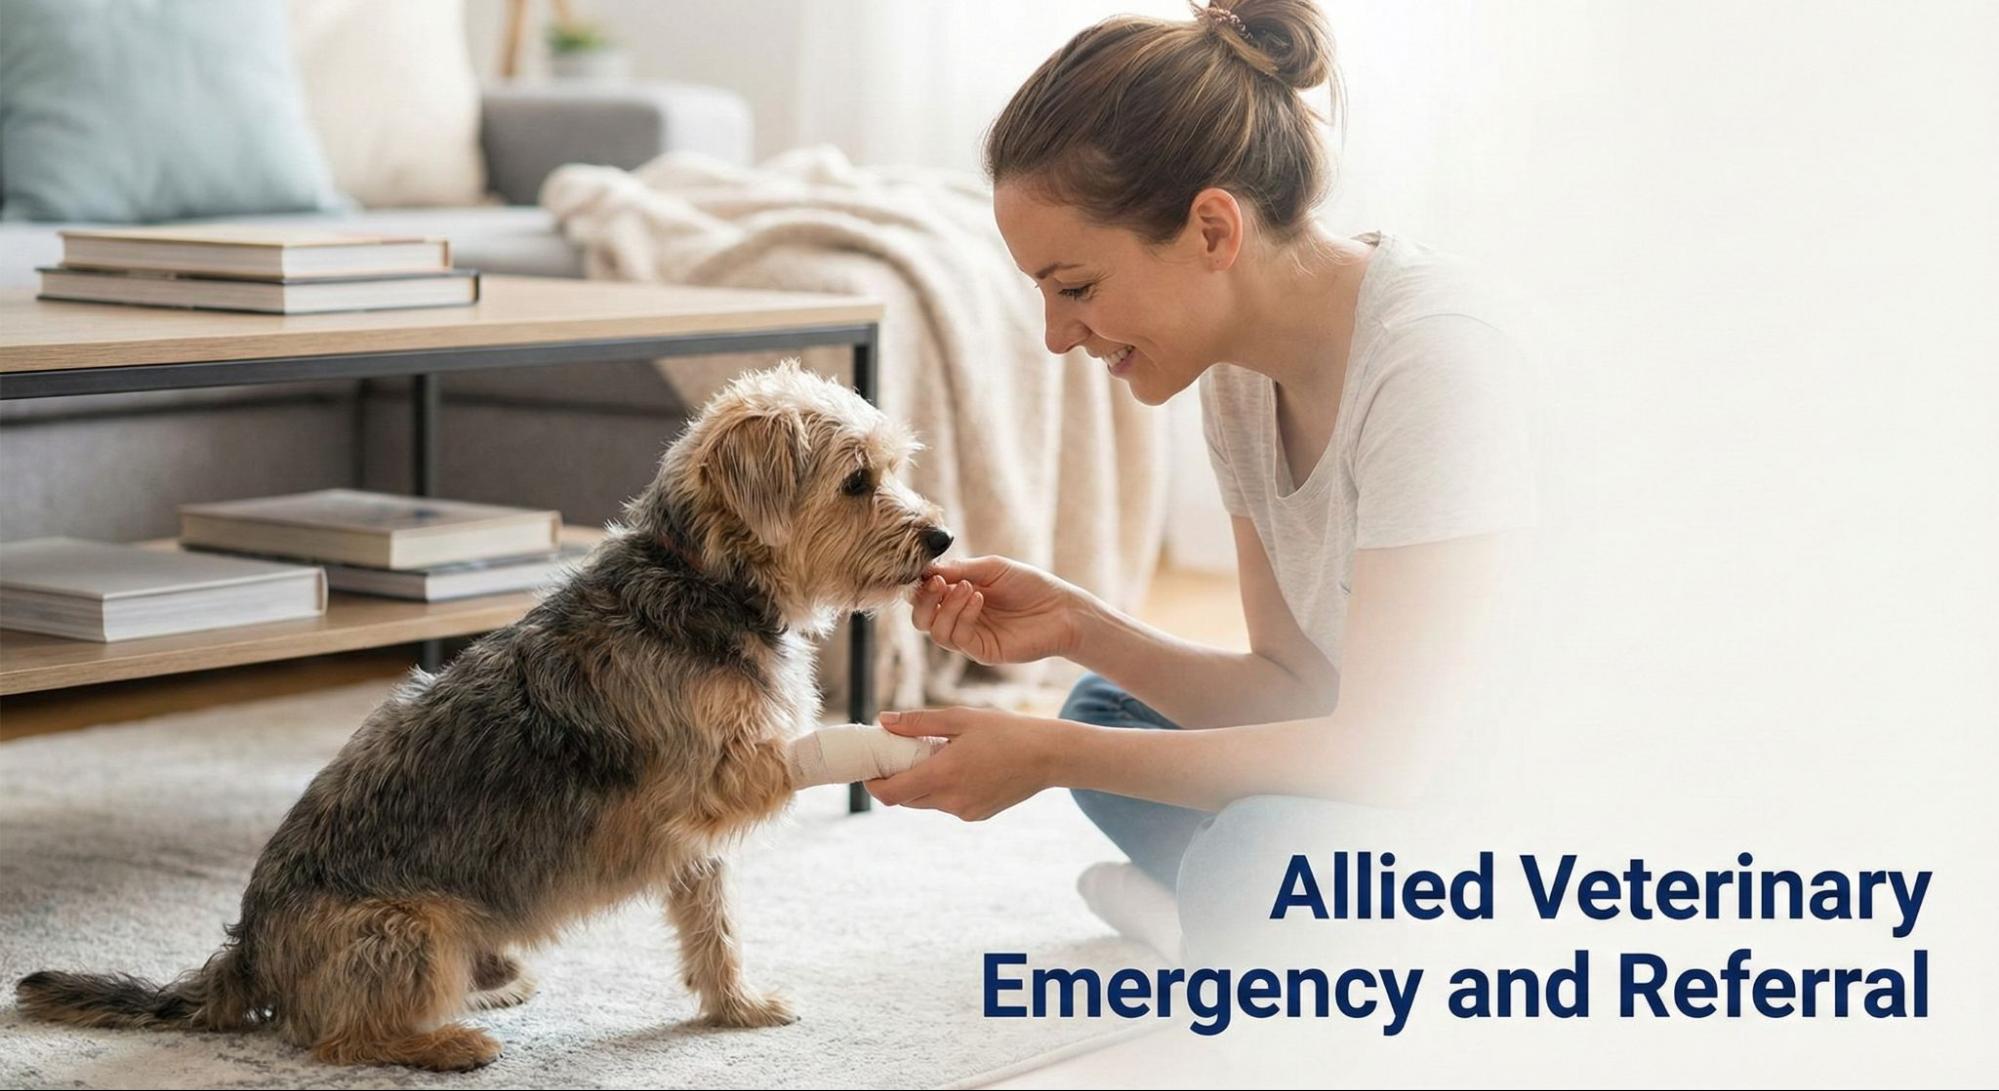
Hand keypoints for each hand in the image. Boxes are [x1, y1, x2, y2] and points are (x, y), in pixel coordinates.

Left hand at [864, 707, 1066, 820]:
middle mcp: (951, 800)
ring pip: (927, 802)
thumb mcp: (961, 718)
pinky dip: (944, 788)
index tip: (870, 767)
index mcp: (942, 775)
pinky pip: (948, 804)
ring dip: (921, 783)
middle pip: (905, 799)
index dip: (873, 784)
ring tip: (938, 756)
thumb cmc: (1006, 732)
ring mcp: (965, 812)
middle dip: (896, 780)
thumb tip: (883, 721)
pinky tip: (962, 767)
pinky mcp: (977, 815)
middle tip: (900, 754)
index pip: (890, 794)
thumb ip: (918, 722)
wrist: (1049, 756)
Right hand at [907, 555, 1086, 665]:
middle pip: (921, 619)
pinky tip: (979, 599)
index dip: (920, 585)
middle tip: (938, 582)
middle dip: (924, 600)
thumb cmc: (1030, 584)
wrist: (1062, 608)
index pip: (924, 597)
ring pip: (936, 631)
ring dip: (947, 607)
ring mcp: (970, 638)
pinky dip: (963, 616)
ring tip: (969, 588)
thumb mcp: (992, 568)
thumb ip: (960, 569)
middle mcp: (960, 619)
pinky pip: (959, 639)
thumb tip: (926, 570)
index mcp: (957, 598)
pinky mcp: (983, 651)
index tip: (929, 571)